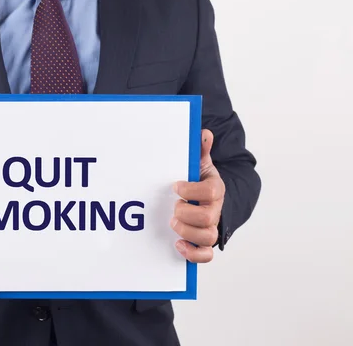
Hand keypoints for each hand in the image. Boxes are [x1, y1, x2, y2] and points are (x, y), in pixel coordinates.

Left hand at [171, 129, 224, 262]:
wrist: (206, 199)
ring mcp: (210, 227)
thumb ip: (200, 151)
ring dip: (186, 232)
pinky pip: (206, 255)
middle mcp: (215, 209)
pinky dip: (193, 253)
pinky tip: (178, 245)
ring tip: (173, 223)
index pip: (211, 191)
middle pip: (207, 217)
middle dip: (185, 212)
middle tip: (174, 207)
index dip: (191, 190)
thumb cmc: (199, 181)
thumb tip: (203, 134)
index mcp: (215, 189)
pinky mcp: (204, 243)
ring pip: (207, 237)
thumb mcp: (198, 164)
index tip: (175, 186)